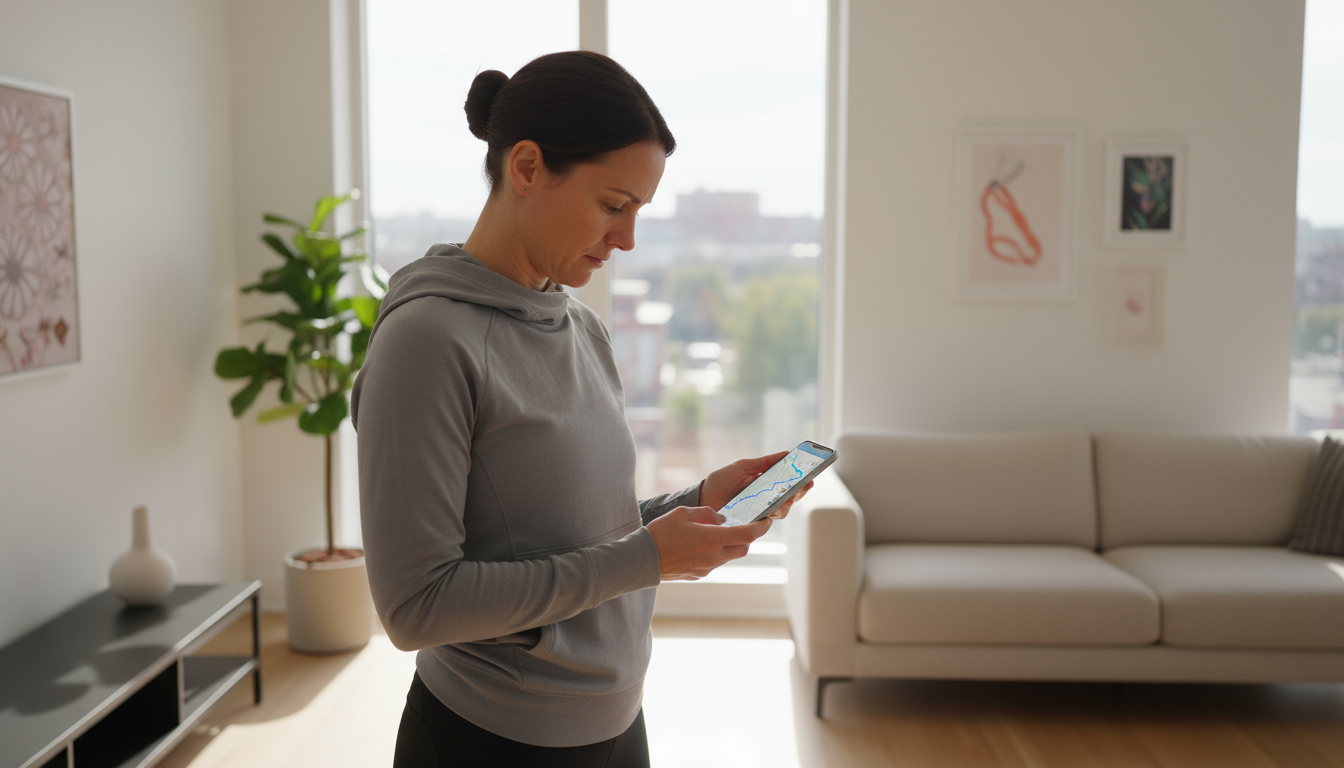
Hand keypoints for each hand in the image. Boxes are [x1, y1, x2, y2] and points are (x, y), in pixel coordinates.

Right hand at [646, 505, 772, 579]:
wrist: (641, 560)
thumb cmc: (660, 533)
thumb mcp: (683, 513)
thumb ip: (707, 514)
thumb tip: (721, 519)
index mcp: (712, 539)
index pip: (747, 534)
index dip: (761, 527)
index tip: (767, 521)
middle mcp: (714, 557)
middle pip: (743, 548)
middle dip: (748, 537)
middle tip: (744, 525)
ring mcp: (707, 568)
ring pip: (729, 556)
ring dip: (730, 545)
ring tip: (717, 533)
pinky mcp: (699, 575)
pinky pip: (715, 562)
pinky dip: (716, 553)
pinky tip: (701, 545)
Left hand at [700, 452, 817, 521]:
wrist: (702, 498)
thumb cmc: (721, 481)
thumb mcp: (742, 466)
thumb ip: (764, 462)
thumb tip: (786, 453)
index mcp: (766, 486)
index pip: (788, 485)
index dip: (801, 482)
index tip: (811, 477)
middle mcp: (766, 502)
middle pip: (789, 499)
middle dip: (798, 492)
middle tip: (805, 485)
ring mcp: (759, 514)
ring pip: (780, 511)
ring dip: (787, 502)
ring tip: (790, 494)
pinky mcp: (751, 525)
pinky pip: (766, 522)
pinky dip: (771, 514)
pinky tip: (774, 508)